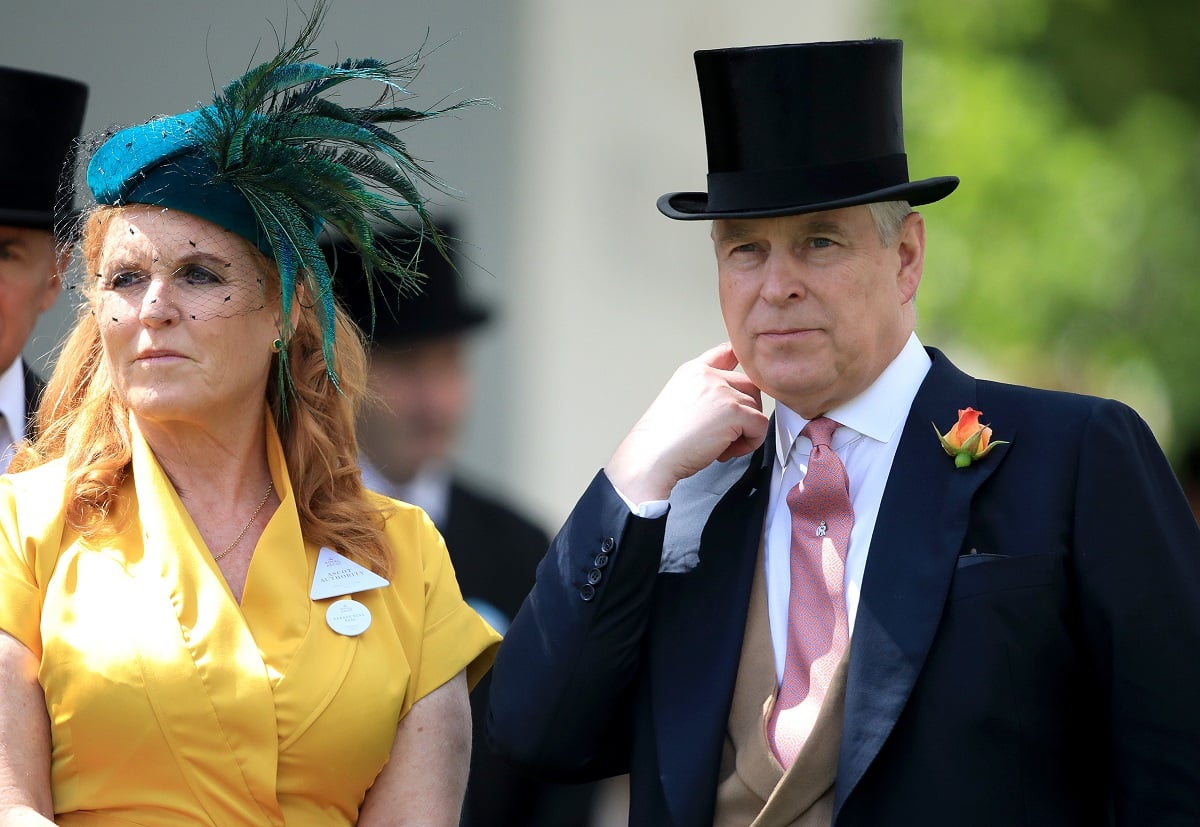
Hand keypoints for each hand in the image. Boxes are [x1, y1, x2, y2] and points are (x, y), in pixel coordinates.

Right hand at [606, 342, 767, 503]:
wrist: (651, 456)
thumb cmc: (661, 440)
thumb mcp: (679, 402)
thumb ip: (704, 393)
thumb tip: (730, 401)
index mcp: (694, 371)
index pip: (727, 352)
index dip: (741, 363)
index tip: (744, 376)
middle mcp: (708, 375)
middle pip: (750, 386)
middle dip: (744, 412)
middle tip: (723, 433)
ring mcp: (722, 391)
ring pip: (756, 408)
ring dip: (745, 431)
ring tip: (719, 446)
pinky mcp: (734, 412)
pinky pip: (761, 426)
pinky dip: (750, 443)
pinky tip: (725, 451)